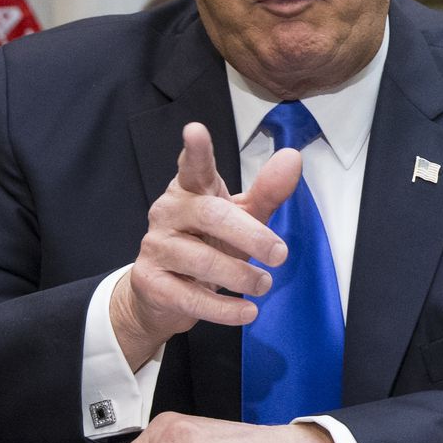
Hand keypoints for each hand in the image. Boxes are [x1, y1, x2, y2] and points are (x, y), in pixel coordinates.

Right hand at [110, 123, 303, 368]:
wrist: (165, 294)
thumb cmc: (208, 244)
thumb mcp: (241, 217)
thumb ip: (266, 192)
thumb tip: (293, 158)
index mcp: (190, 190)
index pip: (192, 166)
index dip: (195, 150)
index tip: (195, 130)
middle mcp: (168, 211)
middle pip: (211, 216)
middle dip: (251, 235)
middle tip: (280, 255)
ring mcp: (155, 246)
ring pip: (201, 260)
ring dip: (241, 276)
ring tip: (264, 285)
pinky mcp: (149, 281)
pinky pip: (190, 296)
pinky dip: (224, 308)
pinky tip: (246, 312)